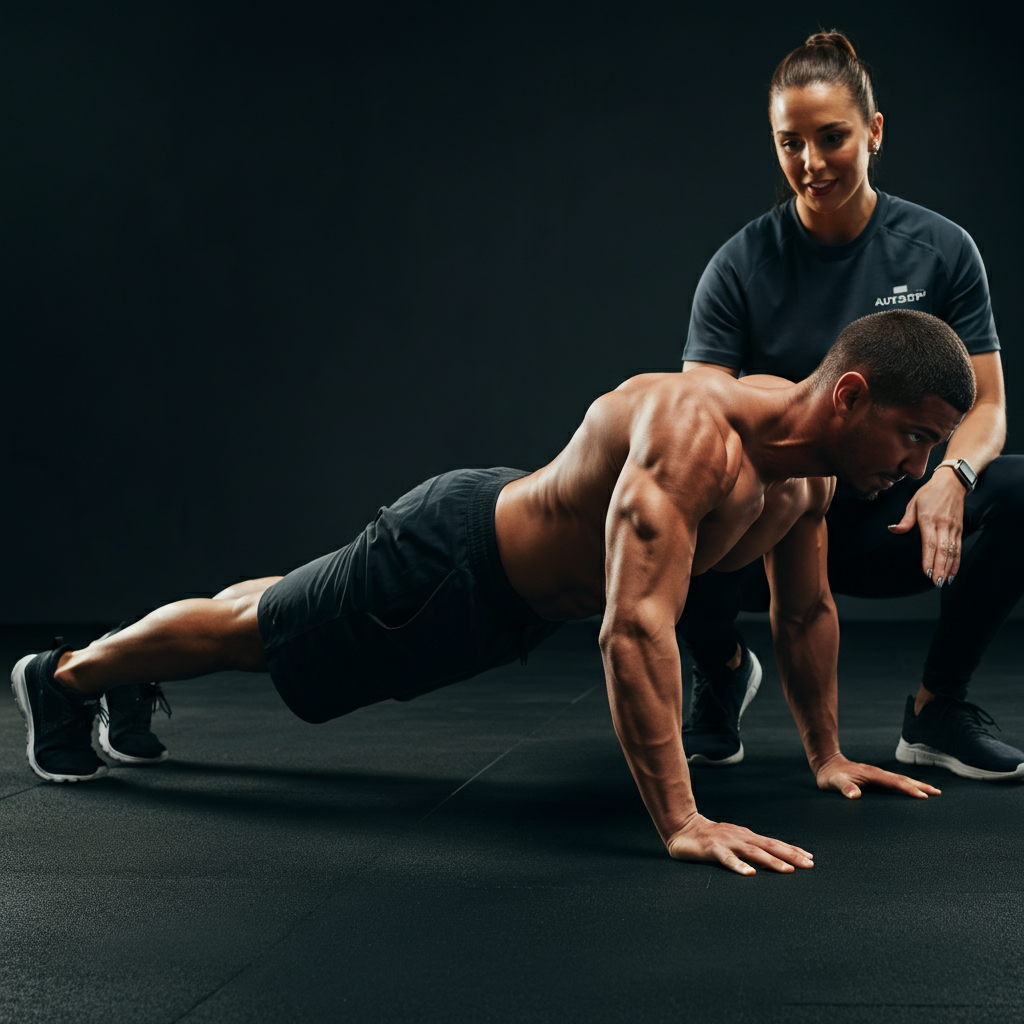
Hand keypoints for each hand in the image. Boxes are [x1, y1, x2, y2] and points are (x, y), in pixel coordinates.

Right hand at [666, 813, 814, 875]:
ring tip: (787, 870)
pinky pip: (727, 860)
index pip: (773, 843)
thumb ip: (748, 849)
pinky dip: (739, 866)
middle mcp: (740, 837)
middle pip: (769, 846)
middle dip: (790, 855)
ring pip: (752, 852)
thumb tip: (768, 859)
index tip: (810, 859)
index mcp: (746, 836)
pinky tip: (749, 874)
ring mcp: (727, 842)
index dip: (791, 850)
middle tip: (809, 864)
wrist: (683, 827)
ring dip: (771, 861)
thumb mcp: (732, 842)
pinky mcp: (712, 849)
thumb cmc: (709, 838)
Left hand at [814, 752, 940, 799]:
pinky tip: (912, 791)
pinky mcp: (876, 779)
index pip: (894, 783)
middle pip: (903, 780)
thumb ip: (844, 788)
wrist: (827, 763)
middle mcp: (878, 774)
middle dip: (920, 786)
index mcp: (872, 775)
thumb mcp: (834, 782)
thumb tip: (855, 795)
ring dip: (917, 785)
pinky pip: (895, 782)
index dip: (909, 790)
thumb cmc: (830, 775)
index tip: (923, 796)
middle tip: (937, 793)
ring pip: (901, 780)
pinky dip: (907, 786)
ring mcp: (878, 776)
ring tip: (932, 792)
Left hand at [887, 472, 966, 585]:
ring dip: (949, 568)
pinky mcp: (959, 530)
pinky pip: (958, 548)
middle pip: (942, 550)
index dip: (928, 559)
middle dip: (939, 568)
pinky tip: (952, 573)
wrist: (952, 482)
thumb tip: (893, 530)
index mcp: (929, 519)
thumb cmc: (930, 493)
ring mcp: (953, 528)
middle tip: (935, 582)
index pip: (929, 543)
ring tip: (943, 581)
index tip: (926, 572)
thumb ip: (905, 520)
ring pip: (952, 552)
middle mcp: (943, 525)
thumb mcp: (913, 503)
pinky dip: (956, 562)